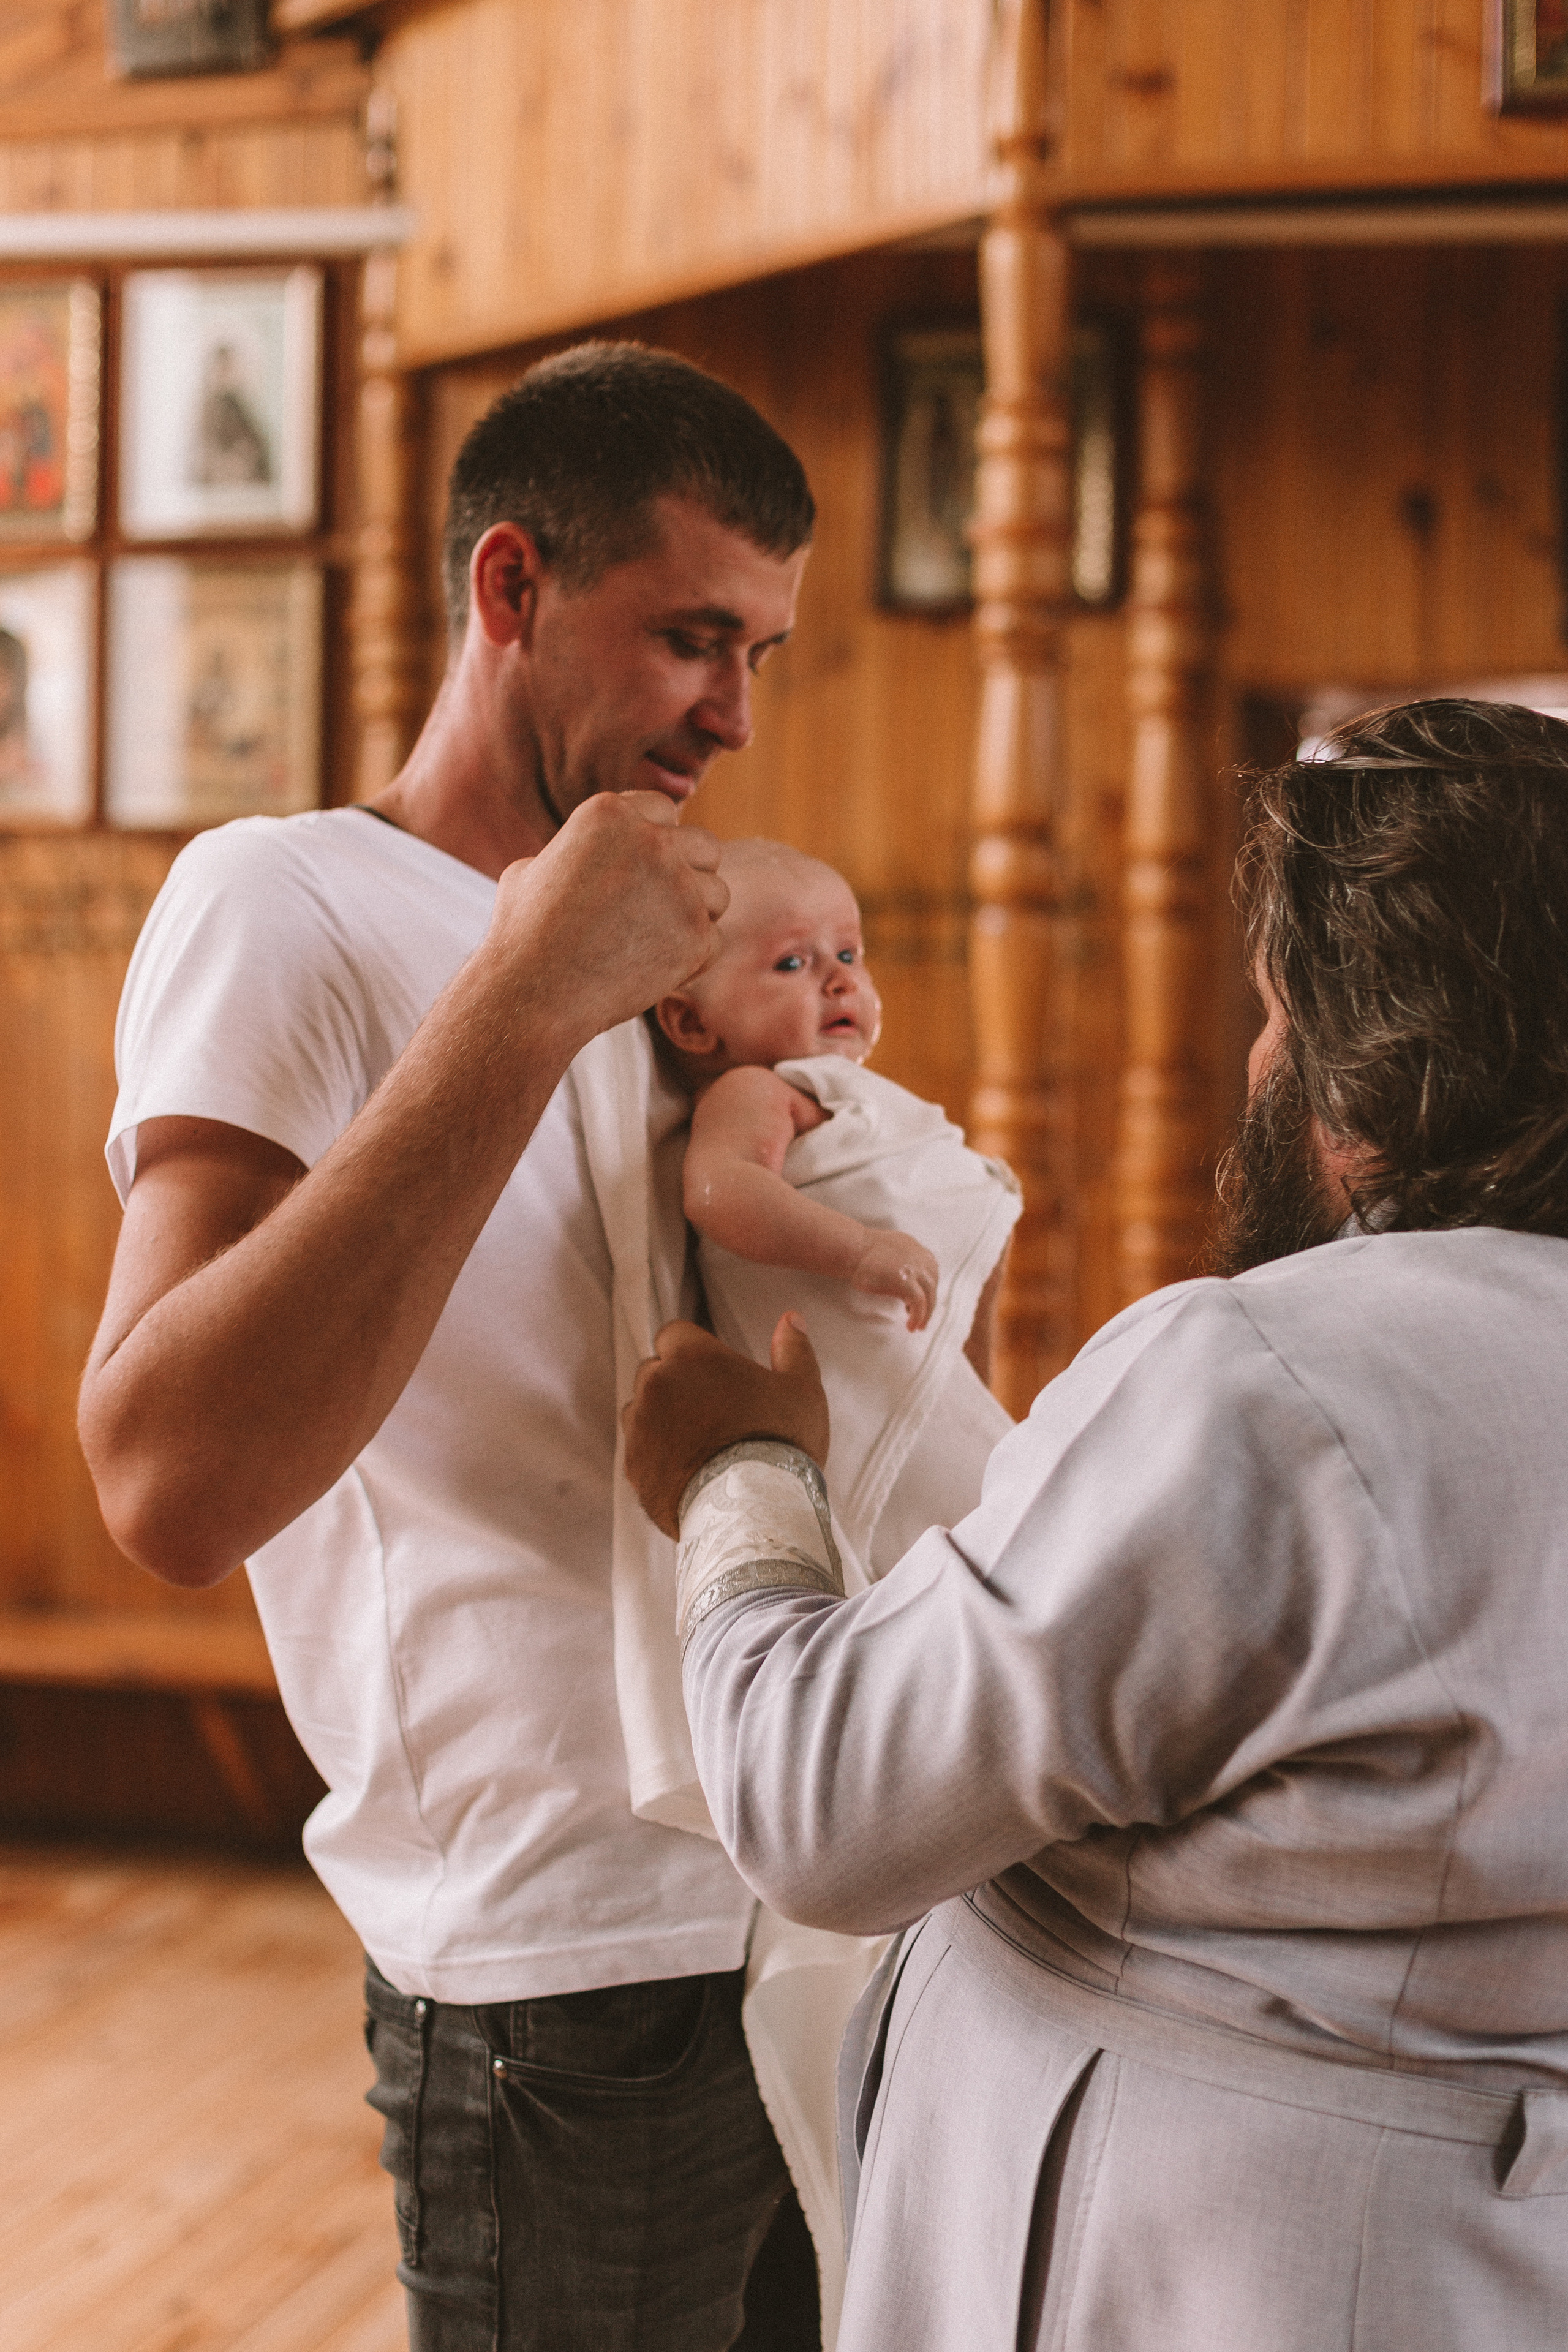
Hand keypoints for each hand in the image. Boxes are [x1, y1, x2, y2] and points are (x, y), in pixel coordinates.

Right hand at [486, 791, 727, 1048]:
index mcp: (610, 813)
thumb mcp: (532, 869)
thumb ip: (574, 851)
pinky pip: (713, 941)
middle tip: (659, 908)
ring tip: (652, 942)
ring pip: (718, 894)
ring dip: (694, 917)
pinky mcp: (696, 935)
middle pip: (704, 847)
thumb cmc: (522, 935)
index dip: (657, 842)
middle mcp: (652, 840)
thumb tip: (587, 855)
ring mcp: (680, 887)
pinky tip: (654, 971)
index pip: (664, 812)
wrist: (533, 991)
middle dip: (690, 874)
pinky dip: (691, 959)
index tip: (643, 871)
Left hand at [623, 1314, 829, 1537]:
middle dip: (676, 1382)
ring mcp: (640, 1427)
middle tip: (713, 1410)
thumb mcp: (802, 1391)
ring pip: (641, 1409)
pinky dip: (656, 1453)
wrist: (754, 1513)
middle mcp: (657, 1385)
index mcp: (693, 1357)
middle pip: (655, 1370)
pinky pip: (638, 1448)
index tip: (713, 1371)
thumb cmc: (781, 1445)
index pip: (674, 1333)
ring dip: (661, 1417)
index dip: (693, 1350)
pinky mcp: (633, 1466)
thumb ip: (794, 1349)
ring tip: (700, 1442)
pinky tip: (688, 1468)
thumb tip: (791, 1319)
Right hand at [850, 1230, 938, 1331]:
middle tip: (922, 1320)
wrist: (852, 1248)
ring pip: (929, 1295)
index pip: (931, 1273)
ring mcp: (914, 1268)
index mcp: (915, 1249)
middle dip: (929, 1305)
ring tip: (917, 1326)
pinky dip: (917, 1316)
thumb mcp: (890, 1251)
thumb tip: (904, 1281)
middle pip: (932, 1285)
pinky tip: (910, 1326)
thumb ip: (901, 1262)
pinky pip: (919, 1303)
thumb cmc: (862, 1252)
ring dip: (925, 1314)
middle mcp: (919, 1257)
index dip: (927, 1290)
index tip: (922, 1302)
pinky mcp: (905, 1280)